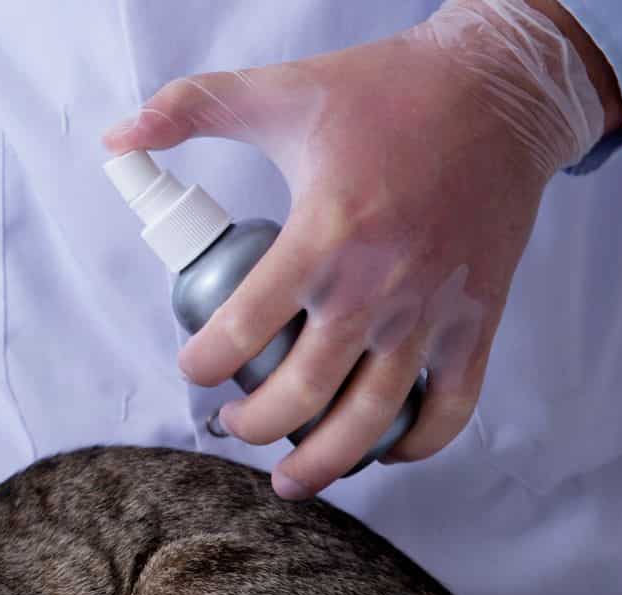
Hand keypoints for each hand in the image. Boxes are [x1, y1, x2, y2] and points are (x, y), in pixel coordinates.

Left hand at [105, 0, 616, 497]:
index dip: (204, 363)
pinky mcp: (479, 318)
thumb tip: (118, 136)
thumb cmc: (391, 91)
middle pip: (301, 393)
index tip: (194, 367)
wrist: (502, 89)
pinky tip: (383, 452)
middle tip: (233, 424)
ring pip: (371, 418)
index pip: (242, 327)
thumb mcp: (282, 91)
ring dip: (324, 462)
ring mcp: (431, 309)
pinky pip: (451, 405)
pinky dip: (416, 442)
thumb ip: (190, 110)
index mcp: (322, 234)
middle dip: (253, 426)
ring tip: (291, 479)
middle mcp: (376, 283)